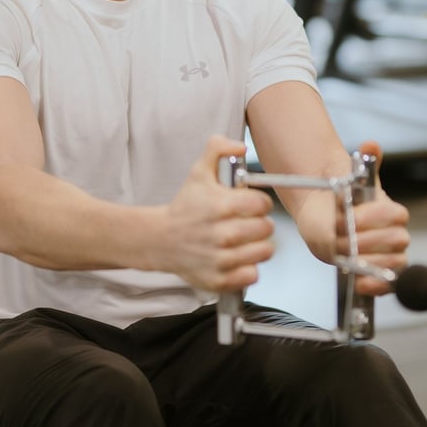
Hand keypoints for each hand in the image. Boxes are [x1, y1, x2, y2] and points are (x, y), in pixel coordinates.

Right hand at [162, 136, 274, 291]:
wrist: (160, 239)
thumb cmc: (185, 206)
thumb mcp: (198, 172)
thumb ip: (218, 149)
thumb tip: (240, 146)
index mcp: (220, 206)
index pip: (262, 204)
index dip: (259, 203)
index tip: (250, 206)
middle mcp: (222, 235)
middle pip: (266, 228)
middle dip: (259, 223)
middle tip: (246, 223)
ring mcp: (220, 259)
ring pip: (264, 252)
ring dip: (258, 246)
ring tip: (244, 241)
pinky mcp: (219, 279)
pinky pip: (252, 275)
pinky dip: (248, 269)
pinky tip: (237, 258)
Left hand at [298, 140, 410, 296]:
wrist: (323, 212)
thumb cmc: (341, 196)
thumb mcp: (352, 176)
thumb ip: (366, 160)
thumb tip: (371, 144)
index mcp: (390, 211)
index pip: (397, 217)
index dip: (374, 218)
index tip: (353, 218)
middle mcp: (392, 234)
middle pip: (397, 241)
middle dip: (370, 241)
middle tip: (347, 238)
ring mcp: (385, 254)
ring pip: (394, 263)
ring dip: (371, 262)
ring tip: (351, 259)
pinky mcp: (375, 271)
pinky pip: (387, 284)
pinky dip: (377, 286)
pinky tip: (362, 283)